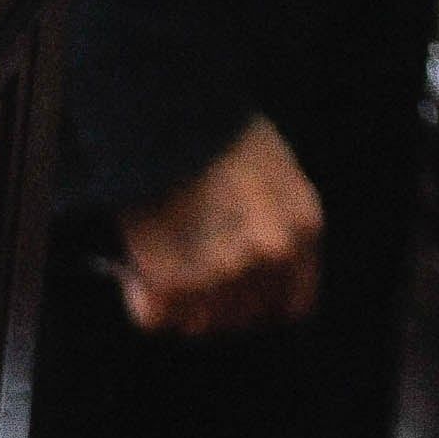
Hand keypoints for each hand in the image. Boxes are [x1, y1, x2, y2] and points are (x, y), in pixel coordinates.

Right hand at [110, 116, 321, 336]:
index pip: (291, 306)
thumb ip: (275, 230)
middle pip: (241, 320)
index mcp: (301, 232)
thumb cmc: (220, 132)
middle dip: (218, 306)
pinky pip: (154, 317)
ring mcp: (221, 274)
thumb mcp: (277, 177)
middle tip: (192, 279)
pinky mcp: (171, 280)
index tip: (237, 298)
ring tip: (165, 272)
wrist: (171, 113)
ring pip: (198, 325)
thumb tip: (250, 271)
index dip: (260, 305)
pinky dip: (142, 303)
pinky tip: (137, 278)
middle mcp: (268, 260)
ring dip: (181, 307)